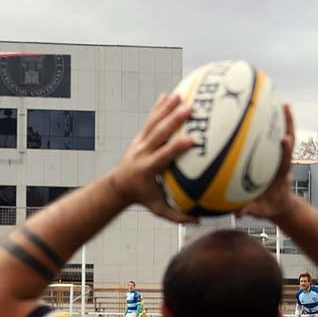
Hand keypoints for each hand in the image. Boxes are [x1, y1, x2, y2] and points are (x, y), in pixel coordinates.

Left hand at [108, 93, 197, 223]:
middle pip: (158, 134)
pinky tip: (169, 94)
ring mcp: (139, 143)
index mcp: (147, 169)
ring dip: (166, 109)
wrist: (118, 185)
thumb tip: (199, 221)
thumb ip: (177, 215)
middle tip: (190, 109)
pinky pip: (150, 120)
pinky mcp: (139, 138)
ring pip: (153, 123)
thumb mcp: (157, 208)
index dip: (176, 148)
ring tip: (181, 95)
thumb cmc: (142, 197)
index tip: (193, 140)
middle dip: (173, 121)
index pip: (163, 156)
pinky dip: (159, 107)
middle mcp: (142, 153)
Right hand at [239, 104, 296, 220]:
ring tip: (279, 101)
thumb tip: (237, 213)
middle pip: (289, 141)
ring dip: (284, 119)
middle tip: (284, 106)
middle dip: (288, 125)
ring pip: (284, 135)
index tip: (284, 138)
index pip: (284, 160)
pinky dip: (274, 125)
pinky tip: (265, 112)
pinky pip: (275, 138)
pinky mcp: (275, 156)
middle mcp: (283, 163)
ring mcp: (281, 158)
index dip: (285, 149)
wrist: (280, 204)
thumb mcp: (259, 211)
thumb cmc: (268, 207)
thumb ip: (249, 211)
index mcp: (281, 175)